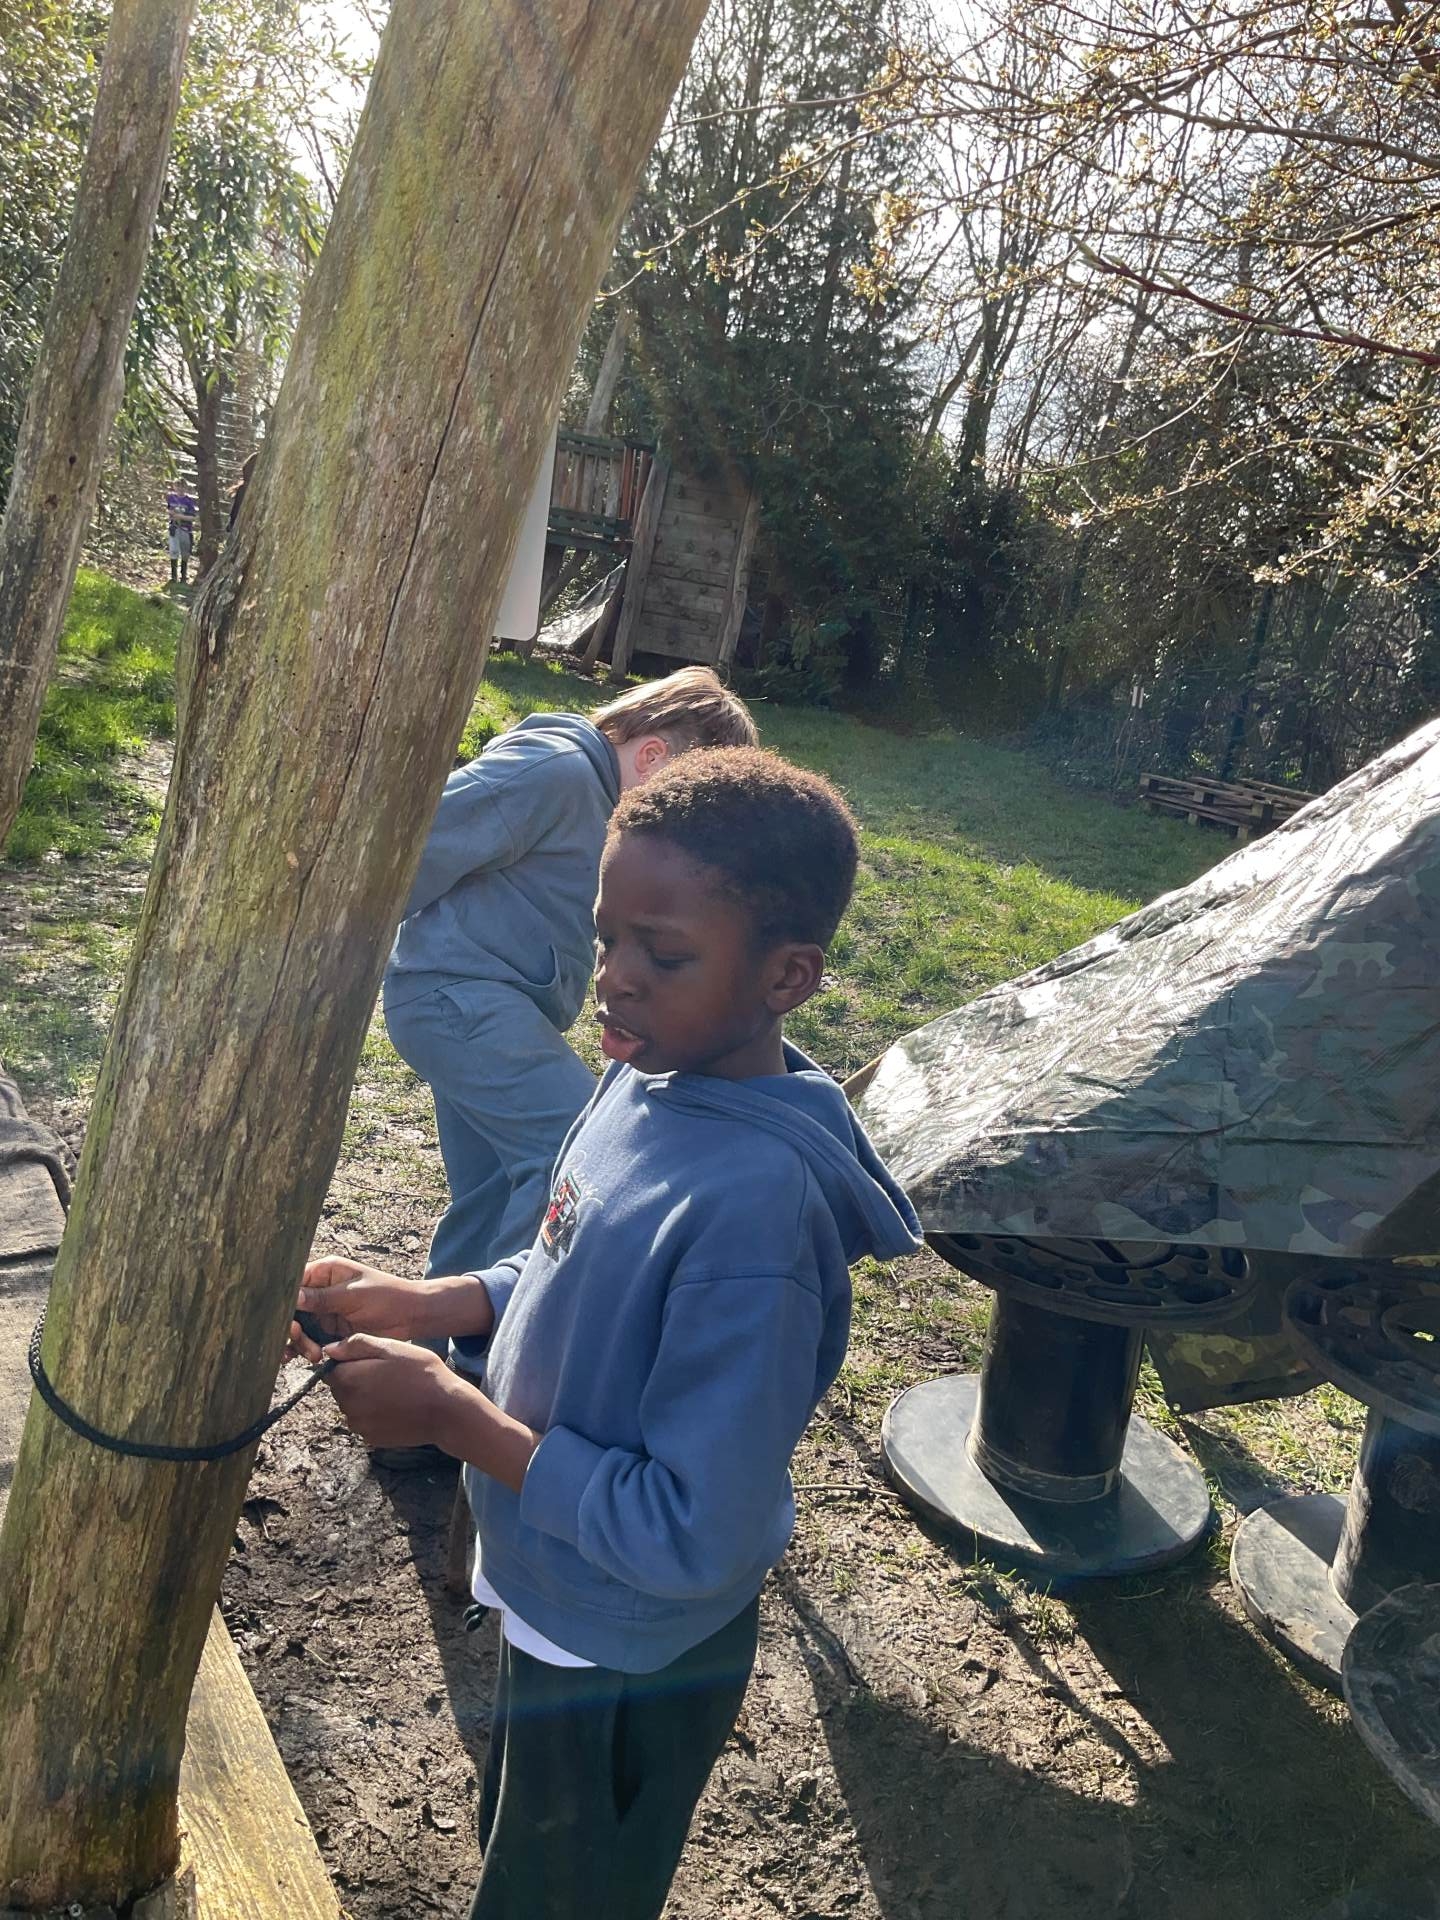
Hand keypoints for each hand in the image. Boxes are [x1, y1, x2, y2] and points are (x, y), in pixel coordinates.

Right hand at [288, 1257, 426, 1358]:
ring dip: (300, 1343)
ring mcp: (324, 1311)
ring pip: (299, 1328)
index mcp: (326, 1272)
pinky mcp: (330, 1330)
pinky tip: (311, 1358)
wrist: (410, 1316)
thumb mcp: (354, 1295)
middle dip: (292, 1327)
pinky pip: (311, 1340)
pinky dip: (307, 1350)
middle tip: (298, 1339)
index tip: (284, 1318)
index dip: (284, 1300)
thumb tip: (293, 1297)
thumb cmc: (387, 1297)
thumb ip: (323, 1298)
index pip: (293, 1283)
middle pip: (292, 1309)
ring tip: (313, 1355)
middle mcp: (321, 1291)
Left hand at [320, 1335, 456, 1450]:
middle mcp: (347, 1406)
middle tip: (387, 1374)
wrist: (446, 1411)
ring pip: (351, 1406)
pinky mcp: (370, 1438)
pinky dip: (373, 1414)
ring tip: (393, 1391)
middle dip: (355, 1380)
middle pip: (340, 1389)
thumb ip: (356, 1345)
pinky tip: (396, 1407)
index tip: (372, 1361)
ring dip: (364, 1398)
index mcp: (349, 1379)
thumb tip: (328, 1349)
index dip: (349, 1362)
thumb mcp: (392, 1348)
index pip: (330, 1369)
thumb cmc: (421, 1373)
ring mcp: (359, 1425)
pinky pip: (364, 1421)